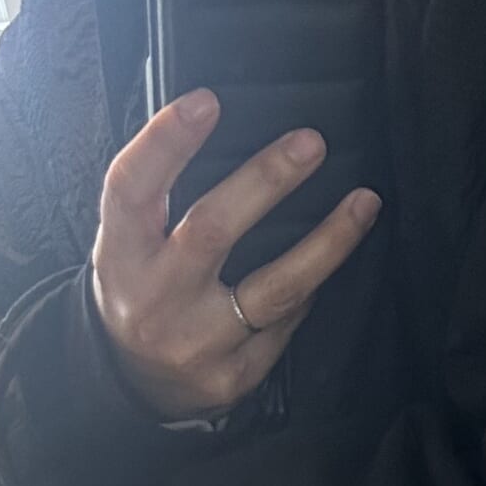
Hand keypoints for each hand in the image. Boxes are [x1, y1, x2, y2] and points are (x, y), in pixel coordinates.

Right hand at [92, 90, 380, 420]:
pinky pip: (286, 324)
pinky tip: (329, 261)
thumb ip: (159, 199)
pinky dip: (308, 291)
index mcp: (121, 253)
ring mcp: (197, 341)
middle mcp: (155, 297)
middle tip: (311, 143)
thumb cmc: (140, 291)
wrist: (132, 384)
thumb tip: (222, 129)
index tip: (207, 101)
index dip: (166, 141)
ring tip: (364, 202)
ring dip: (327, 242)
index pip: (133, 188)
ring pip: (274, 288)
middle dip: (267, 181)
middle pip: (213, 230)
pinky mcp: (233, 375)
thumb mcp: (128, 244)